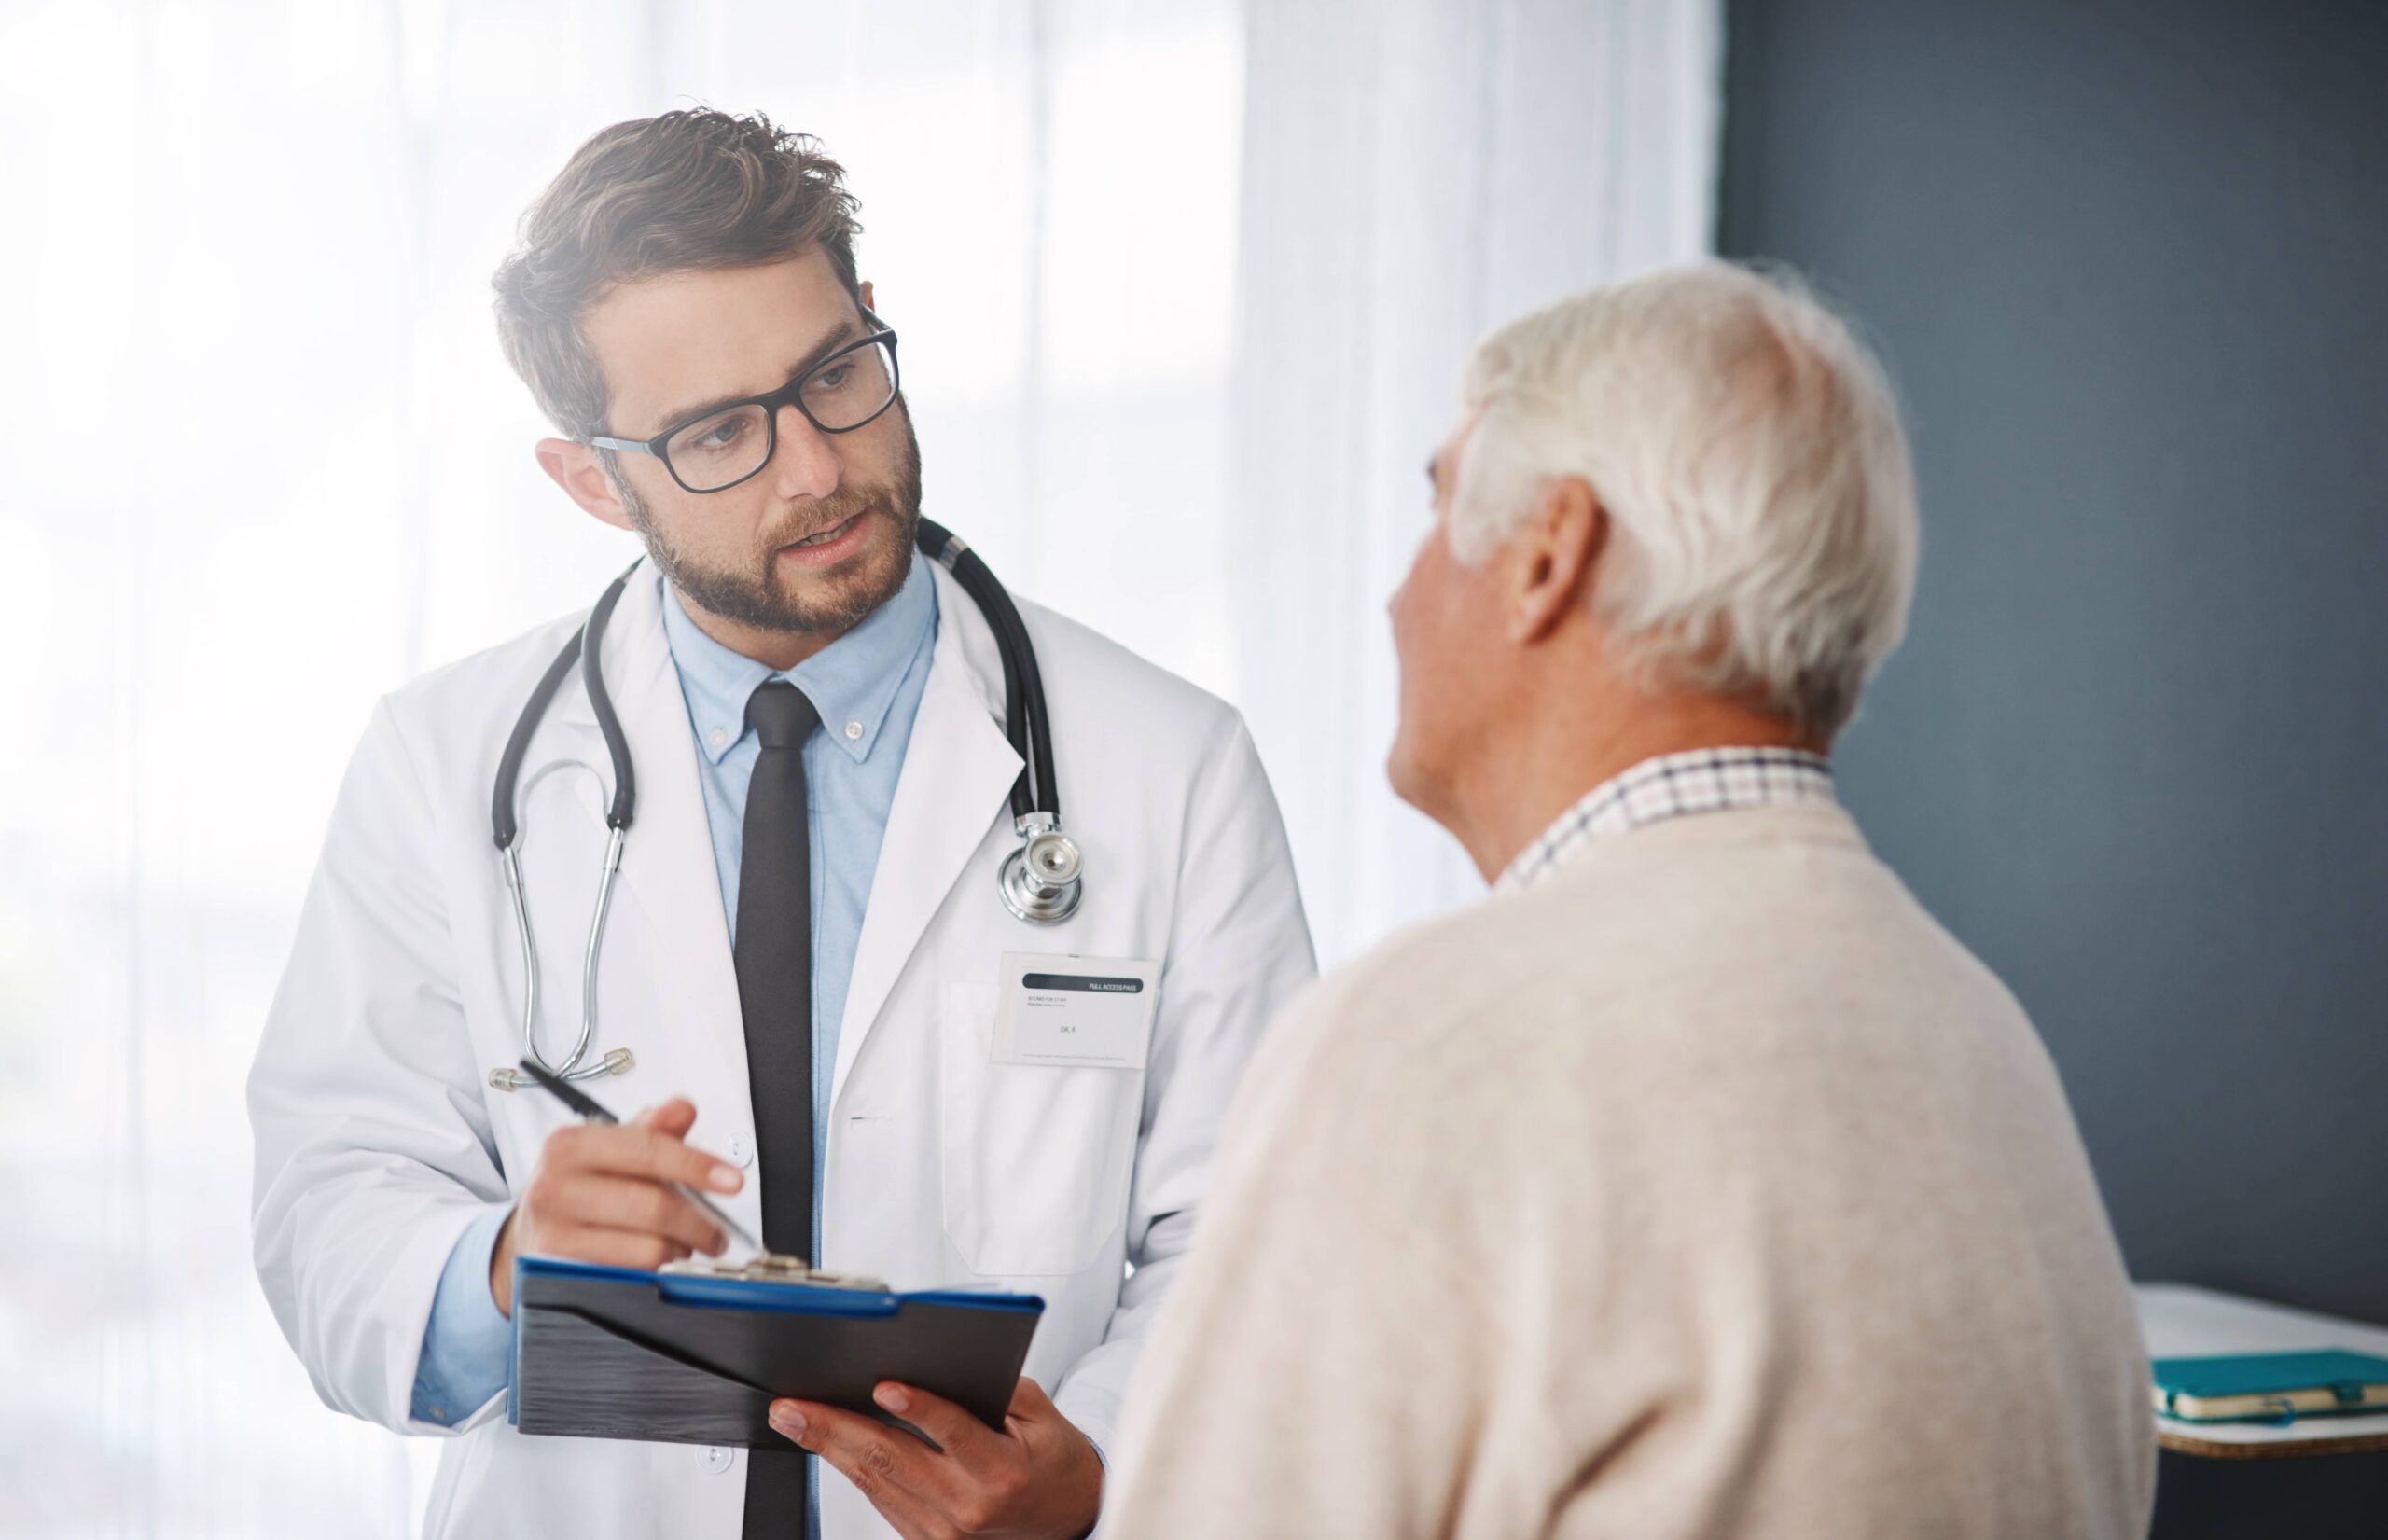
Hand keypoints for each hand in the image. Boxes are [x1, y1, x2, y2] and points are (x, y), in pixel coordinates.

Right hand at [488, 1097, 742, 1315]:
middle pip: (651, 1205)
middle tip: (716, 1232)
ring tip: (683, 1246)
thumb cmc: (578, 1189)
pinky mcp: (557, 1274)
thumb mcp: (609, 1150)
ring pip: (646, 1248)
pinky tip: (658, 1262)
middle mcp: (554, 1186)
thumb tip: (682, 1110)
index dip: (696, 1166)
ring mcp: (553, 1233)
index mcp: (570, 1144)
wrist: (529, 1234)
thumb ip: (651, 1130)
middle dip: (698, 1222)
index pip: (647, 1149)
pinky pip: (628, 1278)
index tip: (732, 1181)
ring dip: (679, 1251)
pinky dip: (655, 1273)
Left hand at [769, 1375, 1102, 1539]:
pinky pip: (881, 1500)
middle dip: (836, 1428)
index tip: (884, 1387)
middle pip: (893, 1461)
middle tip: (794, 1406)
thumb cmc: (1055, 1461)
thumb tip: (944, 1362)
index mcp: (1002, 1472)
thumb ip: (998, 1388)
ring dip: (830, 1448)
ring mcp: (944, 1531)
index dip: (919, 1410)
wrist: (1068, 1519)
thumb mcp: (1044, 1415)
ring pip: (876, 1482)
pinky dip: (852, 1469)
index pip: (954, 1435)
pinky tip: (827, 1444)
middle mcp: (968, 1507)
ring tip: (794, 1419)